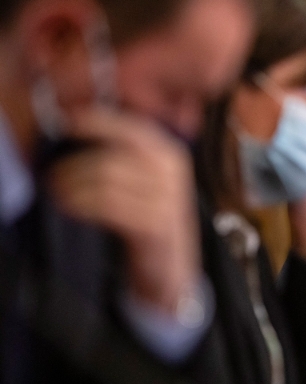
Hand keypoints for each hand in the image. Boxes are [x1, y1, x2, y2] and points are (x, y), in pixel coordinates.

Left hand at [48, 108, 200, 313]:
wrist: (172, 262)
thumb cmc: (152, 216)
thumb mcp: (150, 179)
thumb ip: (127, 154)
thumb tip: (85, 126)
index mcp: (170, 154)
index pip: (130, 129)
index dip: (97, 122)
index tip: (68, 121)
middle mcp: (172, 172)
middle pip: (111, 158)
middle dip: (74, 165)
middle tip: (54, 174)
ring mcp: (167, 198)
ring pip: (106, 181)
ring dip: (74, 186)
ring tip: (59, 191)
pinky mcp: (156, 223)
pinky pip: (109, 206)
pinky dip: (83, 204)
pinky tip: (71, 206)